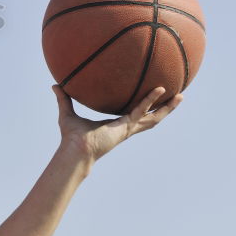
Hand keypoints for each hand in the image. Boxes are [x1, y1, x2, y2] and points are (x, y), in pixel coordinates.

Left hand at [52, 85, 182, 161]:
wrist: (74, 150)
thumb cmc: (71, 137)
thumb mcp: (67, 113)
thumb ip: (63, 99)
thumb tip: (55, 85)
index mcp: (116, 125)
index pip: (134, 115)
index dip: (144, 108)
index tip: (151, 99)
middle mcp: (125, 127)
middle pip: (151, 118)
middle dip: (164, 109)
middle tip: (177, 97)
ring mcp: (128, 128)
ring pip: (153, 117)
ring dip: (167, 107)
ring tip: (180, 95)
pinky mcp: (125, 127)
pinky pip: (141, 111)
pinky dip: (150, 100)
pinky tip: (158, 89)